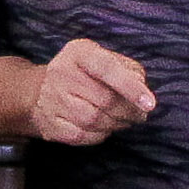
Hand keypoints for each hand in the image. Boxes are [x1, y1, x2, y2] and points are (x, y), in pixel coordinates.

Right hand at [28, 40, 156, 146]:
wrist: (38, 92)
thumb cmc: (82, 73)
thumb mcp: (102, 59)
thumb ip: (127, 69)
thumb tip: (141, 88)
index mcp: (78, 52)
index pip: (107, 68)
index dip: (130, 87)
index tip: (150, 104)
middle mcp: (61, 73)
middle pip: (105, 99)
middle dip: (129, 111)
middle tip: (141, 115)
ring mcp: (53, 100)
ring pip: (95, 120)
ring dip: (117, 124)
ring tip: (125, 120)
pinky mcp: (50, 125)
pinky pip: (84, 136)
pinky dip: (101, 135)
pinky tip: (105, 128)